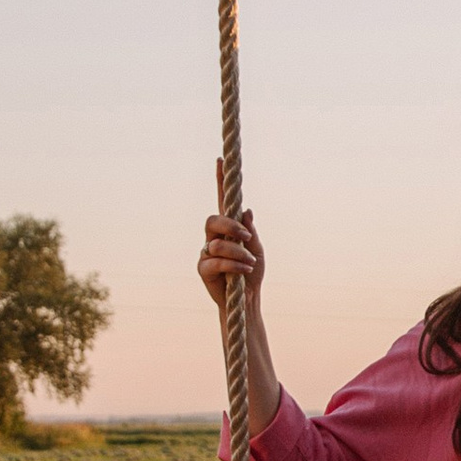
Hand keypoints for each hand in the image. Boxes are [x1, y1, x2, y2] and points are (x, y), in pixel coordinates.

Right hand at [197, 168, 264, 316]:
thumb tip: (246, 210)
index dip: (220, 180)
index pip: (223, 200)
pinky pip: (214, 261)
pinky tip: (243, 270)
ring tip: (250, 263)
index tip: (221, 160)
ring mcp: (206, 252)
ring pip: (216, 243)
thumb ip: (251, 231)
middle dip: (230, 226)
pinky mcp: (203, 268)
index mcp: (229, 228)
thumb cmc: (252, 273)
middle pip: (213, 219)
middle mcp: (214, 237)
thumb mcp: (257, 249)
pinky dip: (232, 264)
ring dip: (237, 252)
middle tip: (246, 237)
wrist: (247, 300)